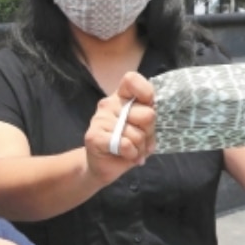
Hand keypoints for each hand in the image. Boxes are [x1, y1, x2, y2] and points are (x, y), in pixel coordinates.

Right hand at [84, 71, 154, 185]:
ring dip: (140, 148)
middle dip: (149, 132)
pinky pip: (125, 144)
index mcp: (122, 97)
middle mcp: (109, 104)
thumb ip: (148, 119)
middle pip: (147, 114)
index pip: (131, 80)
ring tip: (132, 150)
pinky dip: (131, 154)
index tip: (149, 104)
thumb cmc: (127, 144)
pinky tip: (124, 155)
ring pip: (137, 134)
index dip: (145, 91)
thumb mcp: (144, 129)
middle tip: (140, 139)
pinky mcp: (93, 136)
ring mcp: (99, 119)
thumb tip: (150, 115)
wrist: (103, 165)